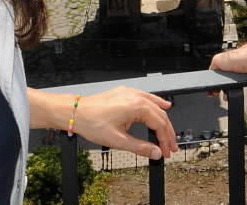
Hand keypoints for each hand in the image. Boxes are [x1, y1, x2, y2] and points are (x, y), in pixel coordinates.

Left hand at [58, 87, 177, 160]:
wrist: (76, 112)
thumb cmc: (92, 122)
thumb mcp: (118, 140)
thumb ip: (140, 147)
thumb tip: (155, 153)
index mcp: (137, 106)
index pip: (160, 124)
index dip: (165, 140)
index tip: (166, 151)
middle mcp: (136, 96)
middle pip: (160, 115)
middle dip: (167, 132)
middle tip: (170, 147)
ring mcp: (131, 93)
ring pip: (155, 106)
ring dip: (163, 121)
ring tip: (169, 133)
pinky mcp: (125, 93)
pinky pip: (147, 98)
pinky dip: (157, 104)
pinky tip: (163, 106)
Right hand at [209, 33, 246, 111]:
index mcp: (240, 57)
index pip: (217, 62)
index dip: (212, 75)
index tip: (213, 88)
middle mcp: (243, 55)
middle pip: (225, 67)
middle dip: (224, 82)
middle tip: (225, 95)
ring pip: (237, 69)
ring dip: (237, 81)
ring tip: (241, 93)